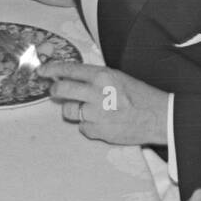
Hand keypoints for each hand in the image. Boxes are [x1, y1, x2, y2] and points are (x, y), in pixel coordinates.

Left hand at [39, 62, 168, 145]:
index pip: (69, 69)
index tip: (42, 71)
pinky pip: (83, 127)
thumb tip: (70, 77)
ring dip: (72, 110)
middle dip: (54, 91)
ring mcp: (96, 114)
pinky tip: (101, 122)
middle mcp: (96, 93)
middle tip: (55, 92)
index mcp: (102, 75)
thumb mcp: (117, 77)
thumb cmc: (140, 95)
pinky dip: (88, 125)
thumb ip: (94, 77)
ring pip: (68, 111)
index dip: (52, 70)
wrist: (158, 117)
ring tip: (87, 109)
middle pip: (61, 90)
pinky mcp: (98, 131)